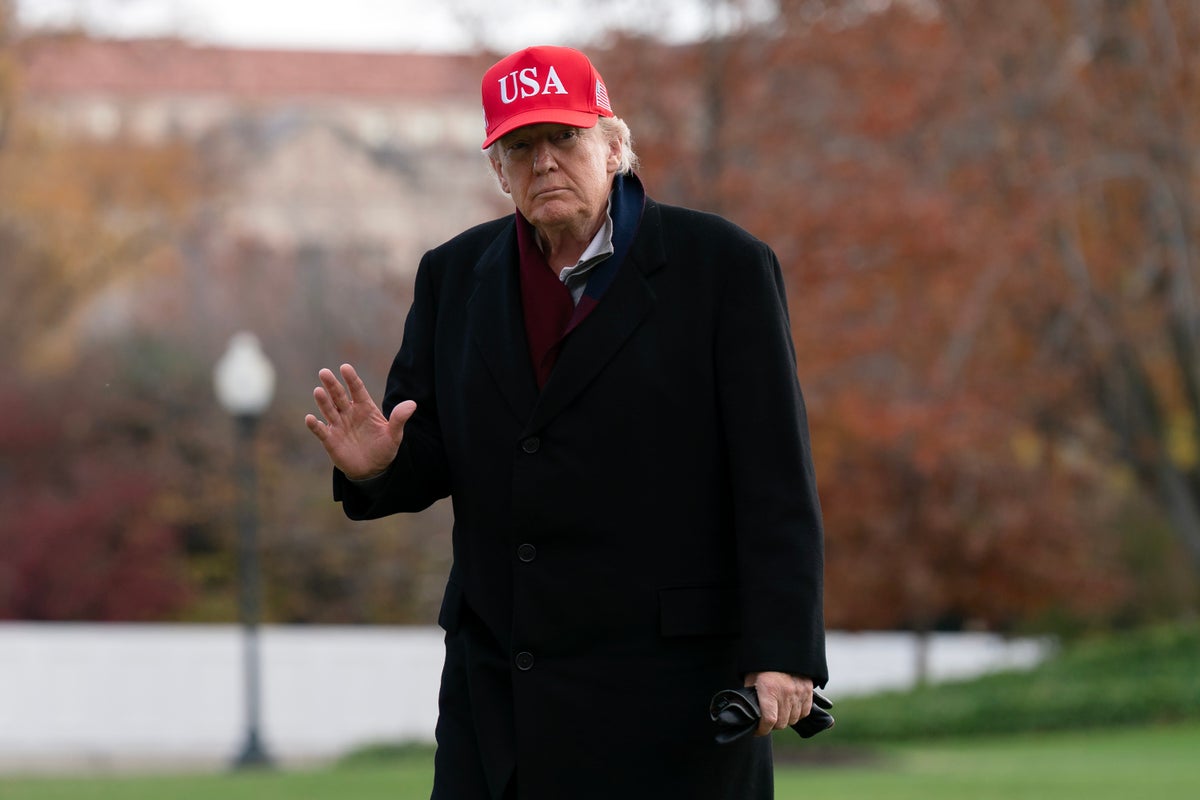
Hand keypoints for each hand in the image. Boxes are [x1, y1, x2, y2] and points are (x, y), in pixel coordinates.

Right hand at [304, 363, 415, 479]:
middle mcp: (349, 413)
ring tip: (318, 391)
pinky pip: (321, 430)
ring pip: (329, 410)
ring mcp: (338, 425)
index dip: (351, 379)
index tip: (345, 367)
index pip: (357, 389)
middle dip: (332, 385)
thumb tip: (412, 404)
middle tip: (324, 372)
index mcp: (365, 407)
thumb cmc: (384, 448)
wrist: (373, 470)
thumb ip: (399, 419)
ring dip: (323, 401)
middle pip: (339, 396)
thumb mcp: (395, 435)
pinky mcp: (330, 439)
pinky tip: (310, 418)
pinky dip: (315, 425)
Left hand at [744, 672, 812, 735]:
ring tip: (778, 712)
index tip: (758, 730)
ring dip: (785, 719)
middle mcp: (785, 692)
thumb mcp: (751, 680)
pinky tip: (790, 708)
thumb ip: (751, 698)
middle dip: (772, 725)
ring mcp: (799, 691)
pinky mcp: (808, 690)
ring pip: (793, 719)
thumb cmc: (762, 667)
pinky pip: (804, 712)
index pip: (769, 720)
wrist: (781, 651)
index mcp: (768, 689)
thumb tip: (748, 715)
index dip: (762, 729)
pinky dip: (797, 713)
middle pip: (781, 723)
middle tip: (767, 719)